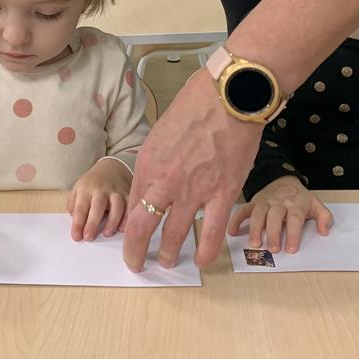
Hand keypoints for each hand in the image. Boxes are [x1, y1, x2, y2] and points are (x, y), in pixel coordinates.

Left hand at [67, 158, 130, 240]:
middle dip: (92, 223)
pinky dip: (128, 218)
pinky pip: (130, 206)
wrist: (110, 168)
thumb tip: (76, 224)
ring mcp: (116, 191)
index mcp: (86, 189)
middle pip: (98, 205)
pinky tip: (123, 229)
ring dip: (113, 221)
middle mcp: (102, 189)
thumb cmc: (92, 184)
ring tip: (107, 233)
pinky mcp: (128, 194)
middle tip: (88, 237)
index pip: (80, 208)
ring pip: (117, 205)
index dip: (78, 224)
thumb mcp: (77, 190)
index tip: (76, 236)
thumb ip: (73, 206)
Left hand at [124, 69, 262, 271]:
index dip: (129, 224)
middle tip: (136, 262)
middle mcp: (165, 181)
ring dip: (168, 253)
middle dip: (135, 251)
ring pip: (173, 235)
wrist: (229, 96)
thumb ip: (154, 164)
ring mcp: (194, 190)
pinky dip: (205, 251)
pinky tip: (202, 260)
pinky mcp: (222, 193)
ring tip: (168, 261)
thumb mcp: (160, 134)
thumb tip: (150, 188)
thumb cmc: (196, 107)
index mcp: (147, 164)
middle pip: (141, 227)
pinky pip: (211, 232)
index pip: (132, 204)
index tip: (130, 234)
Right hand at [227, 178, 333, 253]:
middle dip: (274, 233)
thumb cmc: (299, 198)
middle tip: (273, 249)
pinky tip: (232, 232)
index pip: (294, 218)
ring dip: (255, 228)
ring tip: (255, 244)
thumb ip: (324, 217)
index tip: (291, 249)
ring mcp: (264, 202)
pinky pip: (243, 210)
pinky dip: (236, 220)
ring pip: (258, 213)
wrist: (282, 180)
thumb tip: (324, 231)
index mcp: (295, 204)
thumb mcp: (316, 204)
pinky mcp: (253, 203)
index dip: (293, 233)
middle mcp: (279, 203)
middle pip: (275, 216)